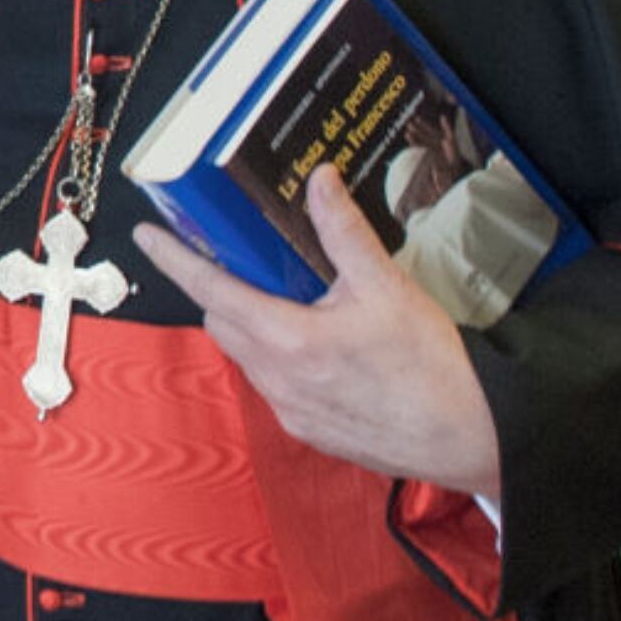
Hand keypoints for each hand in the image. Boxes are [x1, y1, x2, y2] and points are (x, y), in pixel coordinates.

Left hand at [134, 165, 500, 498]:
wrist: (474, 437)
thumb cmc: (435, 368)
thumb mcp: (387, 285)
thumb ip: (343, 231)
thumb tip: (320, 183)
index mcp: (288, 340)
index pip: (210, 290)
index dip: (174, 259)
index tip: (147, 236)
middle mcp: (277, 379)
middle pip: (222, 322)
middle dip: (221, 289)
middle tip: (240, 260)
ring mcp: (289, 410)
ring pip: (244, 355)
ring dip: (251, 324)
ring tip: (291, 300)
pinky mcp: (307, 430)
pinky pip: (271, 385)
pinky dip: (277, 358)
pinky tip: (317, 345)